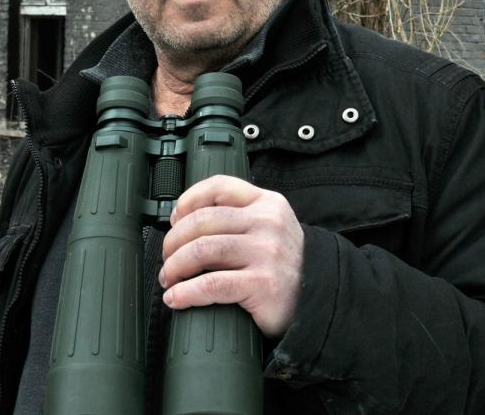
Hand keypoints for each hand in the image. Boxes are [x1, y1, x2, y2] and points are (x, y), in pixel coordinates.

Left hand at [159, 175, 303, 337]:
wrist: (317, 299)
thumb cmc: (283, 265)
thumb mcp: (270, 227)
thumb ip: (239, 216)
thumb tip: (184, 219)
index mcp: (268, 203)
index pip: (219, 186)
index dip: (188, 200)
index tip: (175, 219)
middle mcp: (269, 223)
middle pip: (203, 220)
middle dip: (173, 242)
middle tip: (167, 260)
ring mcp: (267, 252)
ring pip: (202, 250)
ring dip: (175, 267)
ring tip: (170, 280)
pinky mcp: (263, 283)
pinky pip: (211, 285)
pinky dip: (186, 293)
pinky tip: (177, 298)